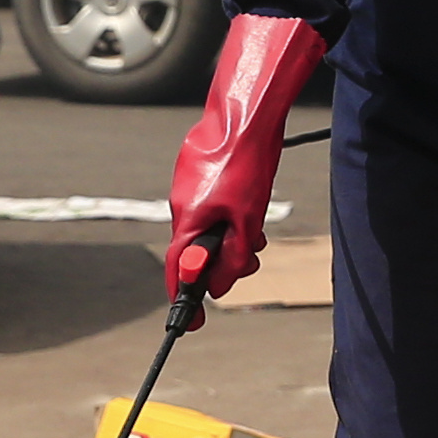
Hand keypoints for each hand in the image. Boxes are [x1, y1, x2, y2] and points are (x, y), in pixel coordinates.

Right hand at [164, 14, 326, 320]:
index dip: (185, 298)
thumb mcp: (248, 219)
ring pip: (211, 227)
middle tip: (251, 263)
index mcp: (188, 219)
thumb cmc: (245, 163)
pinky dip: (233, 217)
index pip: (179, 269)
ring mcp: (192, 188)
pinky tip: (253, 208)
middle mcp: (183, 205)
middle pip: (199, 250)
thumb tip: (221, 287)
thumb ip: (234, 254)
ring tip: (259, 237)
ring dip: (234, 239)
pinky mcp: (203, 175)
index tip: (192, 324)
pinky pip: (215, 207)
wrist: (245, 114)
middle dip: (225, 263)